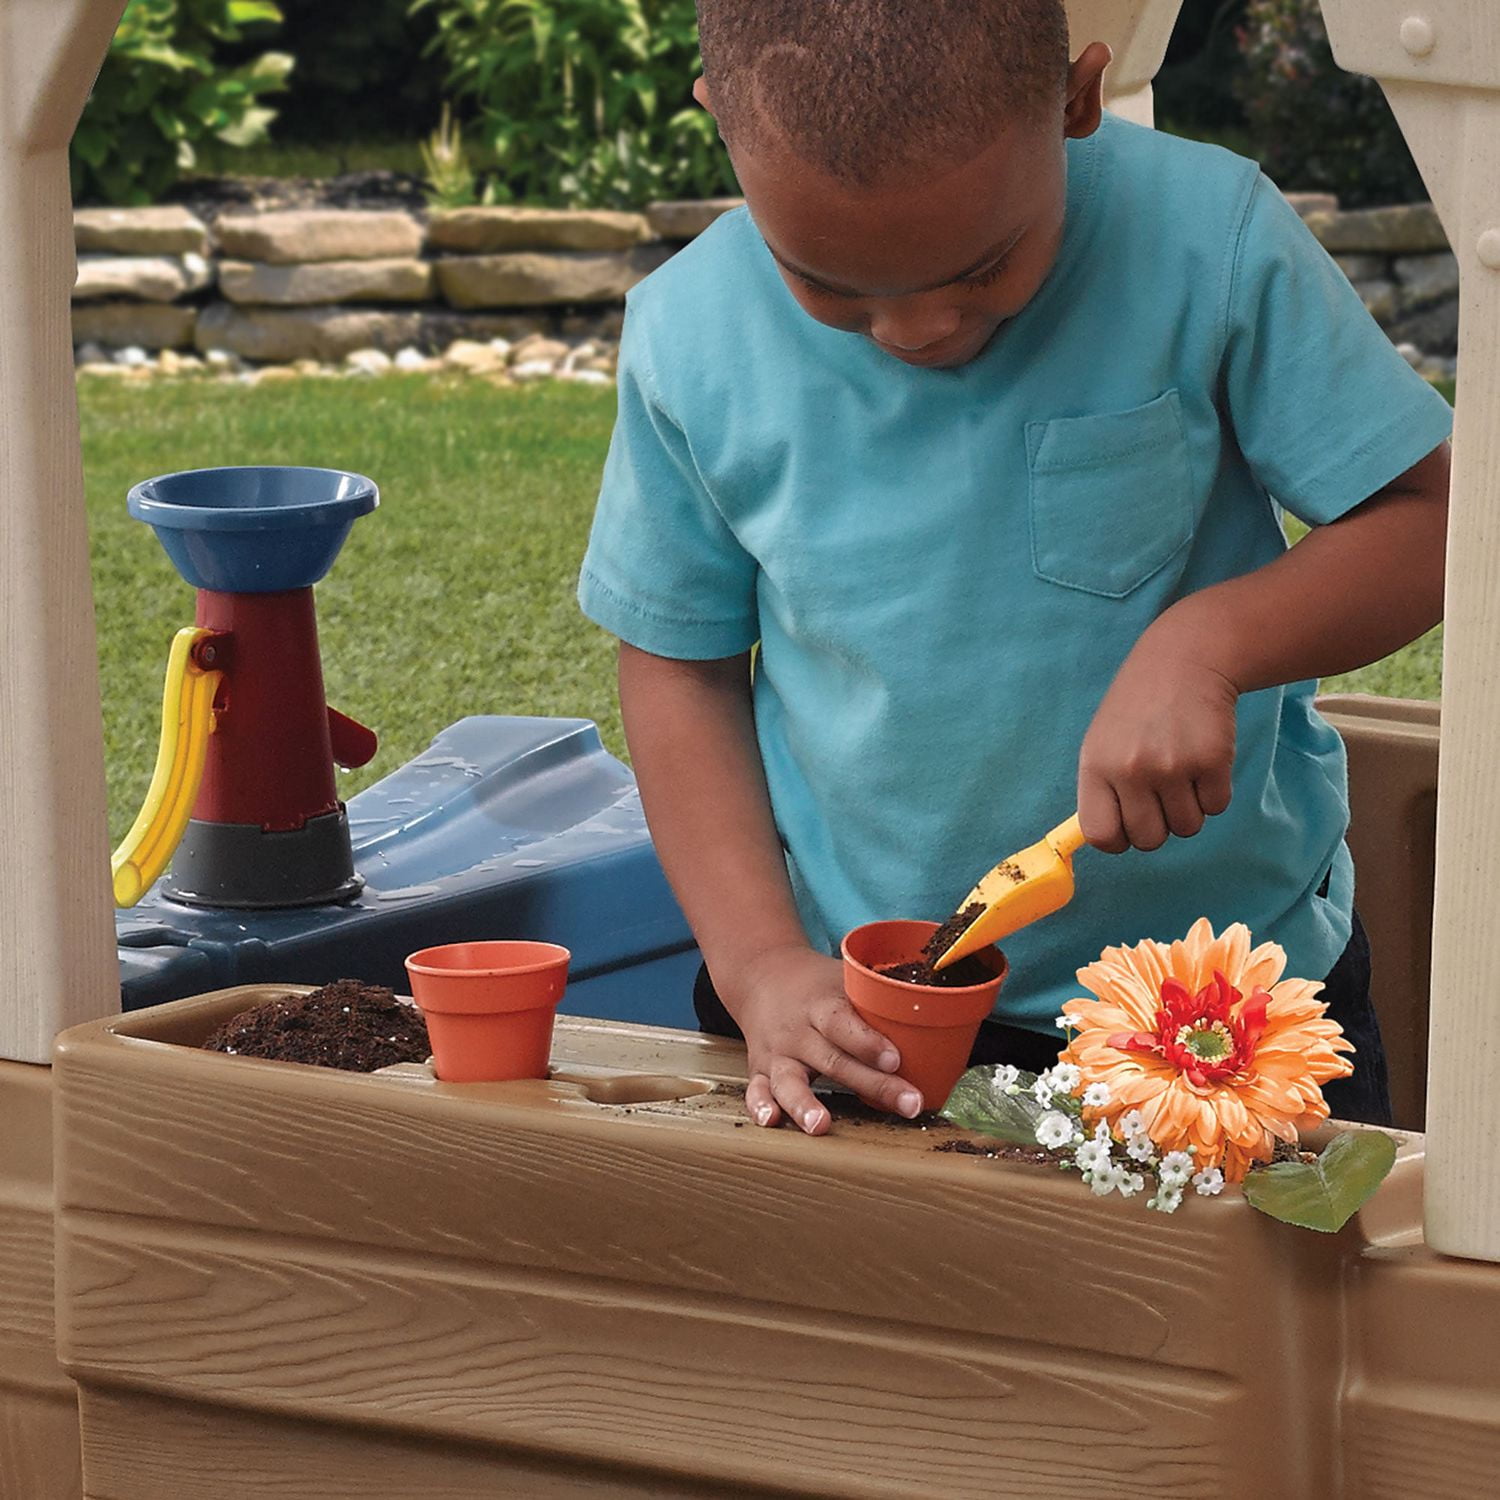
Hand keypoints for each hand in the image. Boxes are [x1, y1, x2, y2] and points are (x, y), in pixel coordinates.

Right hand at [726, 945, 924, 1133]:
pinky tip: (772, 1122)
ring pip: (789, 1079)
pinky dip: (760, 1106)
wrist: (761, 975)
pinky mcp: (760, 1069)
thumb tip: (946, 1007)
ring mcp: (778, 1053)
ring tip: (821, 1125)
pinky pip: (756, 1090)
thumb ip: (883, 995)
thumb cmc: (818, 983)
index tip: (896, 1059)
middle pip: (834, 1060)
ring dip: (804, 1103)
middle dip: (872, 1085)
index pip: (845, 1023)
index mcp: (822, 1005)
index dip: (869, 1042)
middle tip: (908, 1103)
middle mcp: (799, 1031)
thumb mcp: (847, 977)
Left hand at [1078, 634, 1238, 853]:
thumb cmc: (1138, 709)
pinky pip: (1216, 807)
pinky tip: (1202, 760)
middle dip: (1159, 826)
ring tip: (1181, 772)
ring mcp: (1172, 766)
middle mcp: (1130, 770)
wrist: (1183, 661)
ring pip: (1186, 827)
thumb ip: (1102, 791)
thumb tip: (1109, 840)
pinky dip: (1214, 792)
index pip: (1100, 834)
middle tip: (1161, 795)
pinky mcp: (1212, 761)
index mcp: (1096, 766)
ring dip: (1189, 808)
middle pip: (1148, 840)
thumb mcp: (1101, 744)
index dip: (1118, 839)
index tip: (1128, 826)